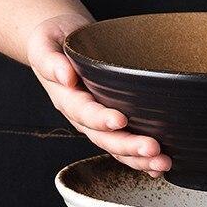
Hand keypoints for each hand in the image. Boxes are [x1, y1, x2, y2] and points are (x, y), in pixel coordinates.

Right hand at [27, 14, 170, 176]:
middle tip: (152, 149)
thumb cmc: (54, 40)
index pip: (83, 112)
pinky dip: (140, 160)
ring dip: (138, 159)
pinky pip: (123, 148)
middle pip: (103, 138)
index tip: (119, 120)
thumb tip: (65, 76)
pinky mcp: (108, 125)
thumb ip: (50, 61)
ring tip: (162, 163)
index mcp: (66, 98)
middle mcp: (81, 117)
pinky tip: (159, 166)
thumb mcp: (45, 43)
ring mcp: (95, 124)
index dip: (100, 119)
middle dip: (127, 146)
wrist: (58, 45)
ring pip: (115, 148)